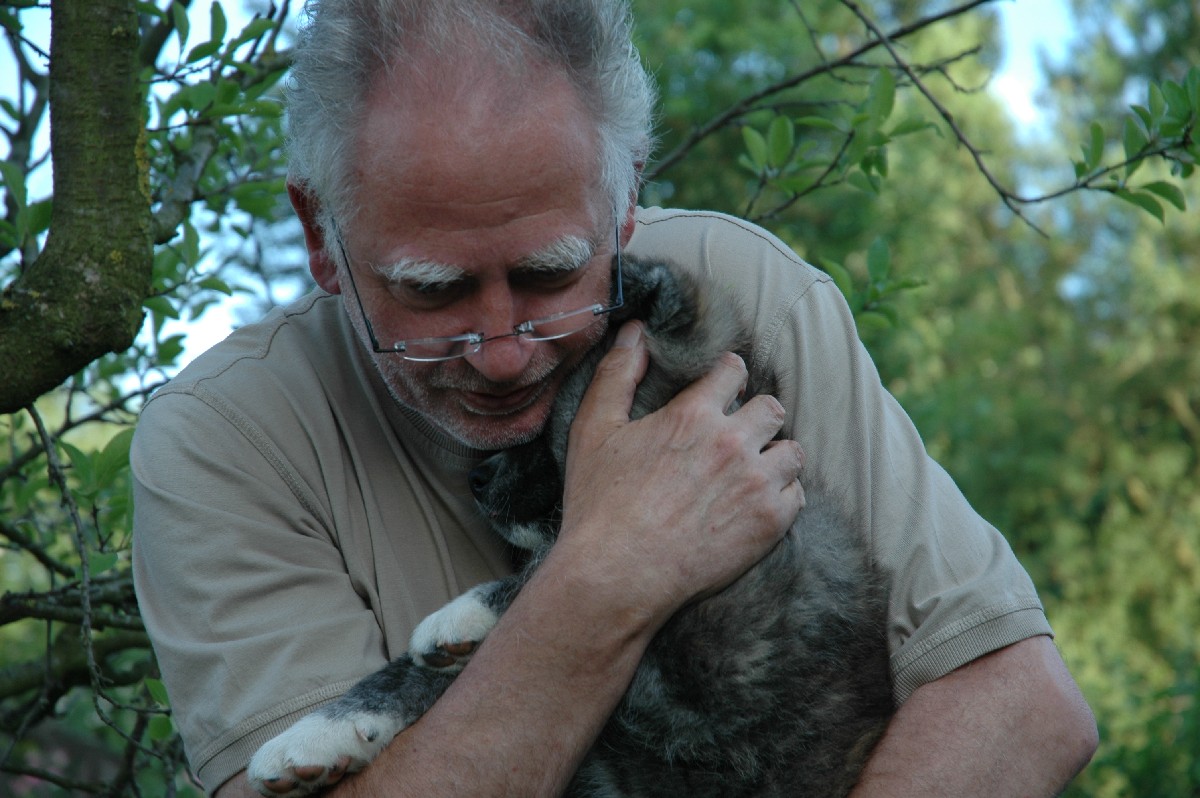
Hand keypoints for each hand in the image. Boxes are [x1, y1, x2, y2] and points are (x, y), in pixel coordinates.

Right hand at [556, 321, 805, 625]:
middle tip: (737, 436)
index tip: (723, 390)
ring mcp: (756, 483)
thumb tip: (635, 331)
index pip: (734, 370)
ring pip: (793, 450)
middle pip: (772, 407)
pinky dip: (782, 495)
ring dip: (774, 456)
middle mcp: (733, 441)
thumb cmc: (600, 503)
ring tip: (751, 472)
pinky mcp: (770, 523)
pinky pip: (798, 494)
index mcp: (694, 414)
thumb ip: (617, 374)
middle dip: (756, 416)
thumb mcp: (594, 429)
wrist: (618, 576)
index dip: (728, 377)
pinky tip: (757, 504)